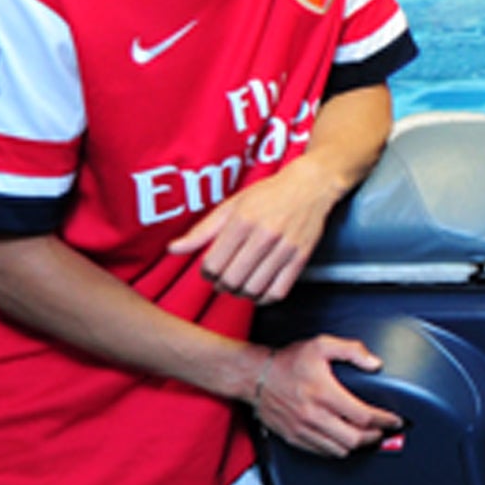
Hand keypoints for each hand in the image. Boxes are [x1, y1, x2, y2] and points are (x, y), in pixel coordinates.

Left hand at [170, 163, 338, 302]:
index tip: (208, 271)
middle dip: (222, 285)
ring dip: (241, 293)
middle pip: (232, 279)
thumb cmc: (269, 194)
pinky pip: (279, 291)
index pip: (213, 263)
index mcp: (243, 220)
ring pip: (254, 288)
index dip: (206, 273)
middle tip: (222, 280)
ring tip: (239, 286)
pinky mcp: (301, 257)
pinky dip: (264, 298)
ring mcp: (286, 247)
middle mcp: (265, 234)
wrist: (310, 186)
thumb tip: (174, 249)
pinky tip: (258, 291)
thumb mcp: (231, 206)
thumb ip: (202, 230)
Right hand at [254, 335, 401, 457]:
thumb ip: (351, 351)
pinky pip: (321, 452)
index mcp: (324, 393)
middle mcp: (314, 415)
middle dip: (375, 437)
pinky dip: (337, 449)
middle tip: (383, 431)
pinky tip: (344, 440)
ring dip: (357, 446)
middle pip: (354, 439)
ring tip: (366, 436)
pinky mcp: (293, 437)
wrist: (253, 376)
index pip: (364, 416)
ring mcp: (303, 429)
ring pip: (339, 450)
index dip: (385, 421)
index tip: (394, 420)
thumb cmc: (287, 362)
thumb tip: (374, 363)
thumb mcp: (321, 345)